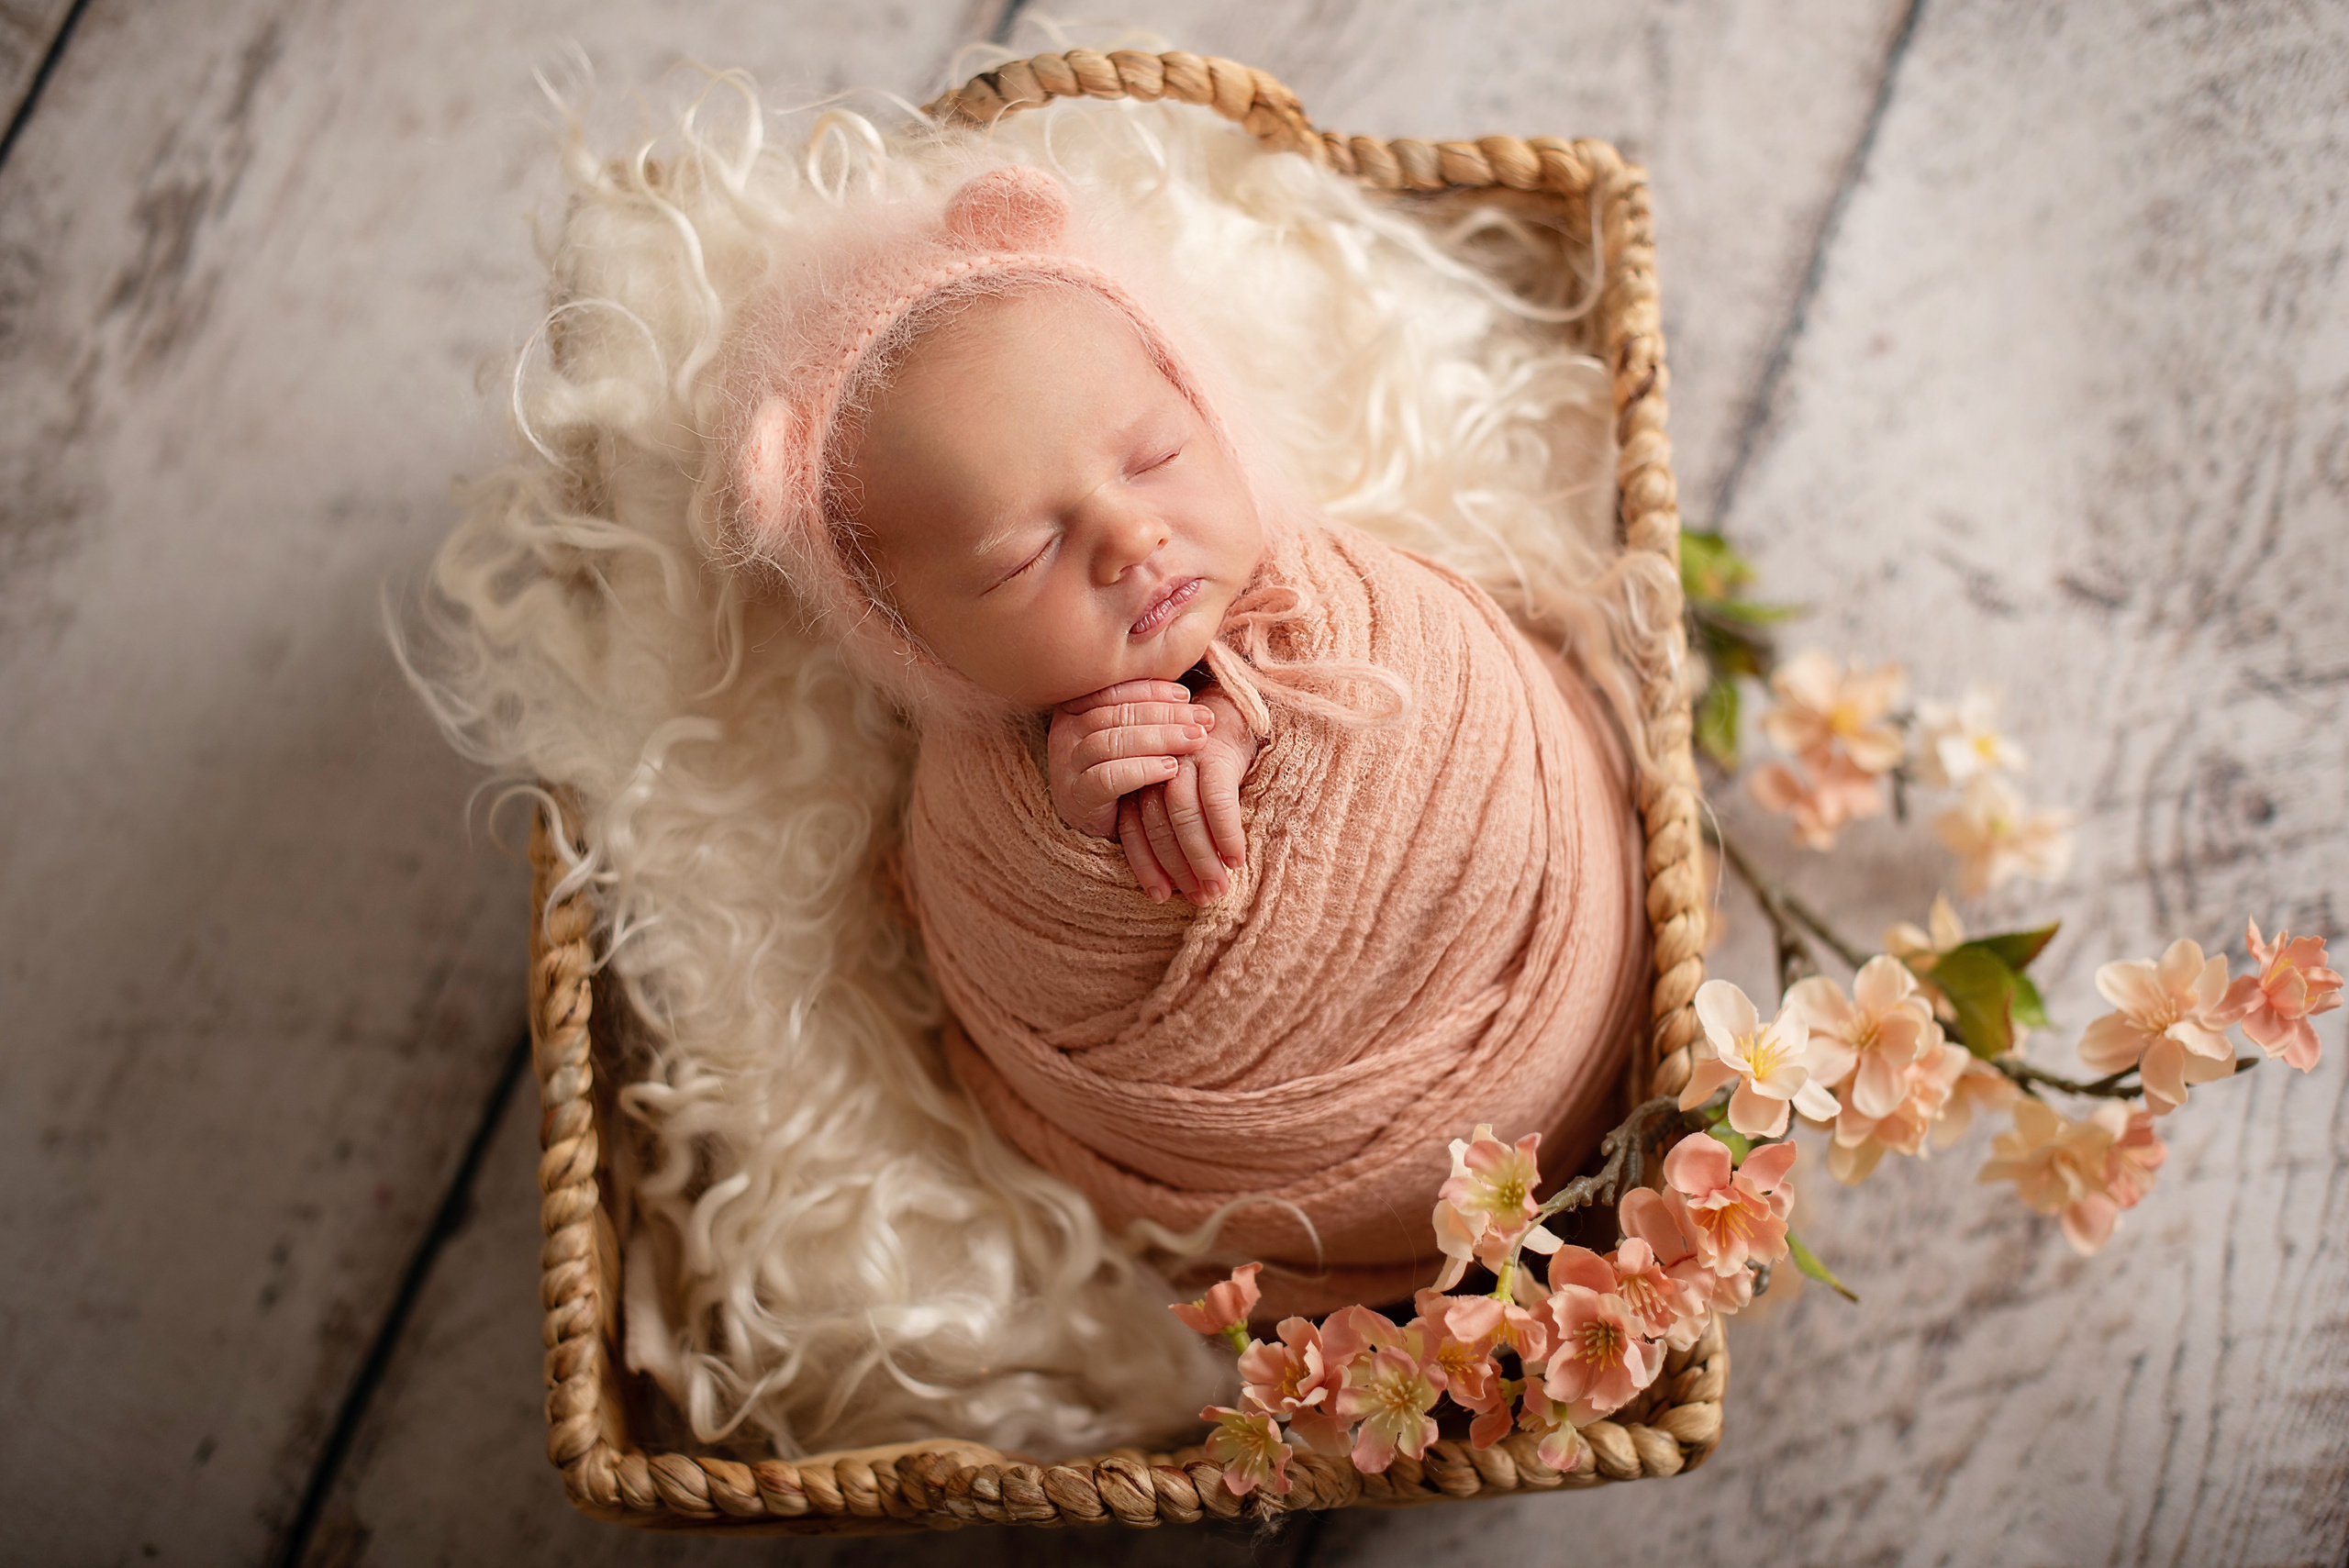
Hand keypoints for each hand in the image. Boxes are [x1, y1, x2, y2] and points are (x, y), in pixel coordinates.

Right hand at [1048, 680, 1217, 840]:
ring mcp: (1066, 766)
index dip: (1153, 690)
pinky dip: (1143, 770)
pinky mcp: (1076, 797)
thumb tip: (1186, 693)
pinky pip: (1108, 778)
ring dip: (1160, 738)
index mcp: (1076, 708)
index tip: (1187, 696)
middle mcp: (1065, 732)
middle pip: (1117, 714)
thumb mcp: (1133, 736)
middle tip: (1202, 721)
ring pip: (1112, 742)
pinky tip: (1171, 769)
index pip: (1114, 690)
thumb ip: (1147, 711)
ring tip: (1194, 741)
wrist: (1105, 823)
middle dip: (1166, 715)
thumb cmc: (1126, 772)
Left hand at [1117, 687, 1258, 905]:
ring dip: (1201, 856)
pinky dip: (1225, 833)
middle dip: (1179, 868)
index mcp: (1138, 780)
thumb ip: (1166, 822)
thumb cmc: (1206, 763)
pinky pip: (1216, 801)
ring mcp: (1182, 759)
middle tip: (1202, 898)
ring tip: (1219, 886)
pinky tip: (1236, 858)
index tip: (1159, 896)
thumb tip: (1176, 880)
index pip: (1130, 829)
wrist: (1233, 710)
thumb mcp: (1177, 789)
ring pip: (1182, 815)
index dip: (1145, 866)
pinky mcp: (1212, 754)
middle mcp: (1154, 768)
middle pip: (1156, 826)